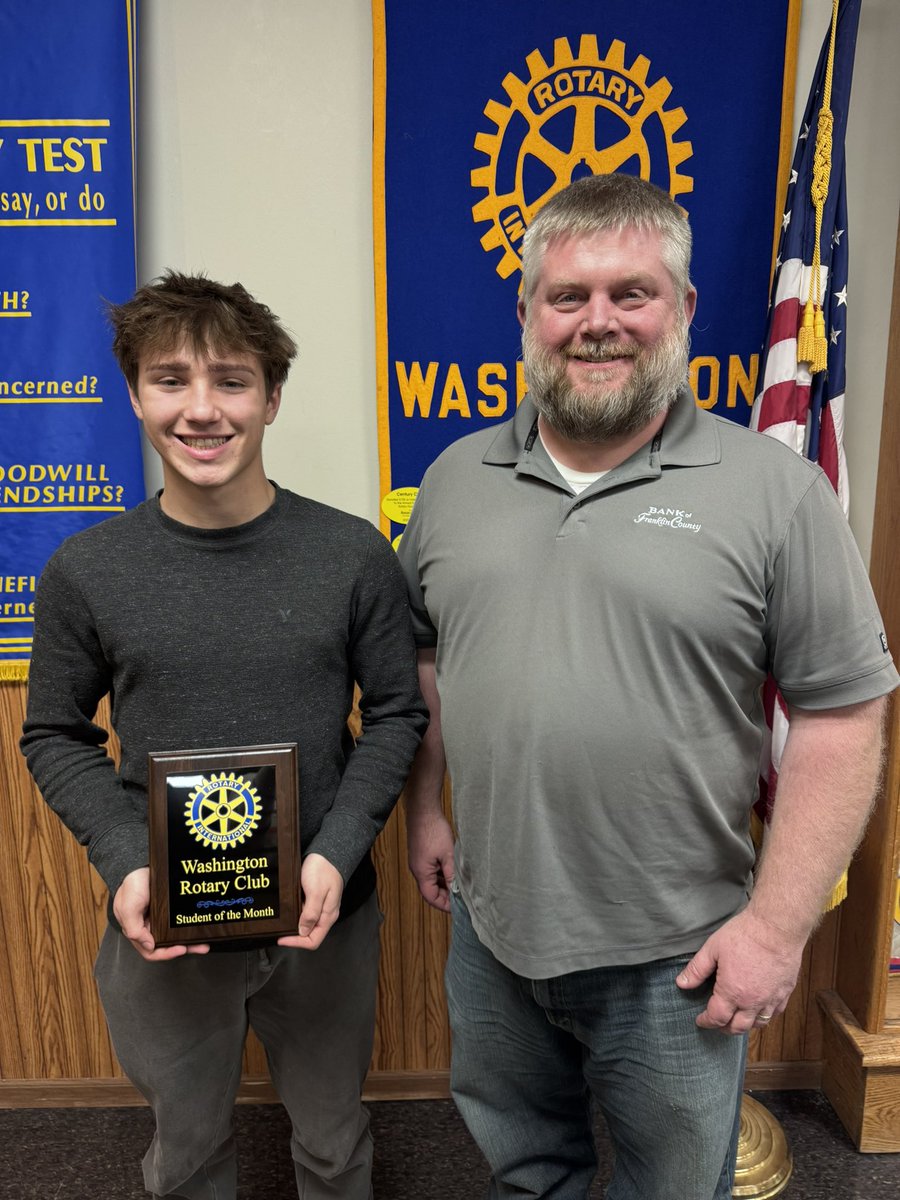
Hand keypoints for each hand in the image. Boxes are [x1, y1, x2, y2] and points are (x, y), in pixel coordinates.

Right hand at [113, 868, 209, 960]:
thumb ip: (134, 929)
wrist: (140, 866)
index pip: (151, 951)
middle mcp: (151, 929)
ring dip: (190, 942)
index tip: (180, 949)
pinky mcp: (170, 912)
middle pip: (167, 946)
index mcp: (139, 931)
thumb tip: (148, 946)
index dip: (166, 954)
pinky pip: (180, 923)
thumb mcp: (128, 907)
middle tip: (200, 947)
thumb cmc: (131, 886)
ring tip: (204, 943)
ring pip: (176, 937)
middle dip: (184, 948)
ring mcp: (161, 921)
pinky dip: (189, 928)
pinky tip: (199, 929)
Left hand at [277, 853, 342, 949]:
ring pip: (306, 925)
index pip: (313, 940)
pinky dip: (295, 916)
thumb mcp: (316, 891)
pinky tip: (287, 911)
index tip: (282, 938)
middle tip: (279, 930)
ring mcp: (320, 908)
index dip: (297, 943)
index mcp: (328, 916)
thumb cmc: (323, 869)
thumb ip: (310, 913)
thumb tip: (303, 932)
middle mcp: (325, 915)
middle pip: (309, 935)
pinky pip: (305, 914)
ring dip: (293, 926)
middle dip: (293, 936)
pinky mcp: (314, 901)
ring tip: (281, 922)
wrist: (326, 853)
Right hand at [407, 809, 454, 911]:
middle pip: (430, 890)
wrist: (423, 810)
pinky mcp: (421, 855)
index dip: (444, 905)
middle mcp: (417, 870)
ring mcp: (418, 862)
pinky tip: (453, 871)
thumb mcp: (448, 854)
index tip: (457, 907)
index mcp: (421, 872)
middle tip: (461, 897)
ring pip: (431, 880)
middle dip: (445, 896)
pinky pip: (431, 871)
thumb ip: (452, 874)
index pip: (431, 897)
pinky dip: (442, 875)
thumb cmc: (433, 830)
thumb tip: (457, 889)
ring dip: (444, 884)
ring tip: (459, 885)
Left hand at [675, 908, 804, 1034]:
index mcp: (732, 992)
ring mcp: (772, 998)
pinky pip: (776, 1012)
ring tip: (737, 1018)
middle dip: (724, 1028)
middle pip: (738, 1027)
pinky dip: (765, 1015)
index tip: (700, 1020)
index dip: (706, 1021)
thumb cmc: (745, 934)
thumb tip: (682, 983)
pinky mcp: (786, 991)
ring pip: (758, 1024)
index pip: (717, 1017)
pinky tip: (760, 1008)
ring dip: (745, 1024)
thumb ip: (697, 969)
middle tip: (717, 1023)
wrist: (776, 926)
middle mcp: (753, 1001)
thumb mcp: (713, 948)